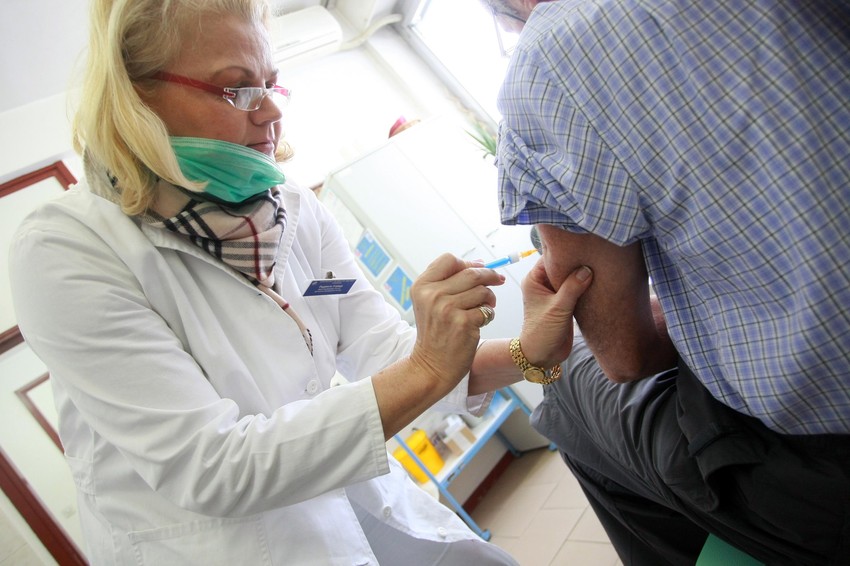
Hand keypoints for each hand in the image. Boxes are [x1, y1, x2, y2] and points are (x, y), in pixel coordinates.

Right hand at [408, 254, 504, 390]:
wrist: (431, 366)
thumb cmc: (435, 333)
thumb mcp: (429, 303)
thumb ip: (447, 282)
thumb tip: (479, 264)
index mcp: (422, 286)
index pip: (449, 260)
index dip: (468, 262)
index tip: (480, 268)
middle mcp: (432, 295)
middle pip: (471, 272)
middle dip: (490, 276)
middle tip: (499, 280)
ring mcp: (447, 309)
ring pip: (482, 291)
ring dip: (489, 299)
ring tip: (484, 308)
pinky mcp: (463, 323)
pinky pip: (487, 309)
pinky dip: (489, 315)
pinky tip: (480, 322)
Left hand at [519, 259, 592, 366]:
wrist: (543, 355)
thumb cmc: (542, 332)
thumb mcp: (558, 308)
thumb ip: (572, 288)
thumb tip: (586, 270)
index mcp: (535, 279)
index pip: (550, 257)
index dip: (566, 252)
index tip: (583, 247)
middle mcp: (544, 283)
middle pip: (562, 265)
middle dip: (577, 262)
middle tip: (597, 256)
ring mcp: (555, 292)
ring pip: (571, 277)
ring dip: (583, 275)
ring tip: (601, 267)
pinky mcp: (566, 302)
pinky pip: (577, 288)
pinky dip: (586, 286)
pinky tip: (599, 281)